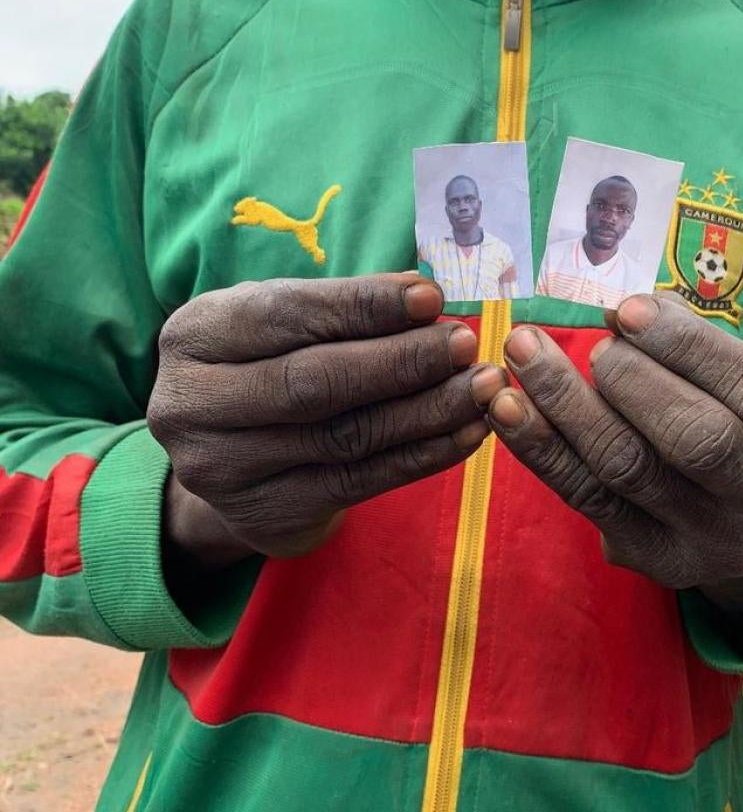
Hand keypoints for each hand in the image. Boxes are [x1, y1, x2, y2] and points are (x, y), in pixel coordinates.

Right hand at [148, 273, 505, 566]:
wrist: (231, 460)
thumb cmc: (266, 365)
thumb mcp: (278, 324)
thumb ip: (338, 310)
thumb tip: (425, 299)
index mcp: (193, 336)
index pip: (283, 316)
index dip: (361, 307)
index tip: (430, 297)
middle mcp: (192, 405)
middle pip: (313, 382)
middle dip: (400, 361)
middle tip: (463, 344)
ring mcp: (224, 470)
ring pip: (345, 436)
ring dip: (426, 410)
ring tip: (481, 386)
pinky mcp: (268, 514)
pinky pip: (361, 481)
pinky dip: (423, 455)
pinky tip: (467, 431)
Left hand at [487, 293, 742, 610]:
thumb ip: (705, 352)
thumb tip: (628, 311)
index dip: (695, 347)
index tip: (631, 310)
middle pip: (700, 440)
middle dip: (633, 380)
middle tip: (596, 343)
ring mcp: (713, 546)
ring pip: (630, 469)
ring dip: (566, 402)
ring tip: (525, 351)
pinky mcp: (652, 560)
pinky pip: (585, 496)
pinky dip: (539, 445)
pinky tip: (504, 403)